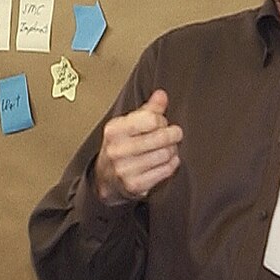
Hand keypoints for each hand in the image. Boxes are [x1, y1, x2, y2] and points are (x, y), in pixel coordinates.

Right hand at [92, 89, 182, 205]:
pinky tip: (167, 161)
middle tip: (173, 134)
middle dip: (172, 134)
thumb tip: (161, 95)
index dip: (162, 120)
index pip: (151, 119)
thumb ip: (147, 110)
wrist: (105, 179)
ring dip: (173, 150)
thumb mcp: (128, 125)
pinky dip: (172, 164)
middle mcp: (117, 150)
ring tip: (168, 148)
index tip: (161, 123)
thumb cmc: (120, 148)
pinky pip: (166, 170)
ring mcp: (125, 169)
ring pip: (166, 154)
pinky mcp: (135, 185)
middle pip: (161, 137)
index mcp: (114, 130)